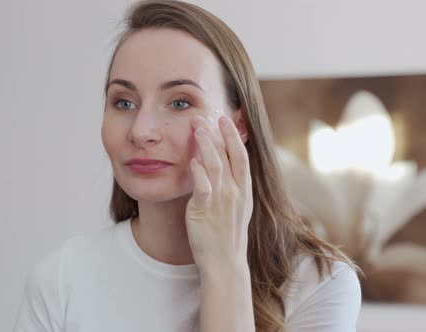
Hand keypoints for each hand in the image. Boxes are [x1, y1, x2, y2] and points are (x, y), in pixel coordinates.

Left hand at [185, 113, 252, 272]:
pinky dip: (199, 174)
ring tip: (197, 128)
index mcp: (244, 190)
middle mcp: (235, 193)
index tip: (224, 118)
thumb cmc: (227, 233)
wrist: (225, 262)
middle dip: (218, 134)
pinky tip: (192, 161)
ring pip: (215, 167)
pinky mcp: (204, 212)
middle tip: (206, 115)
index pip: (240, 156)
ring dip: (206, 146)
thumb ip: (231, 183)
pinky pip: (203, 189)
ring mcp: (221, 202)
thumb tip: (220, 161)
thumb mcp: (237, 206)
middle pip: (228, 156)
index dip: (233, 135)